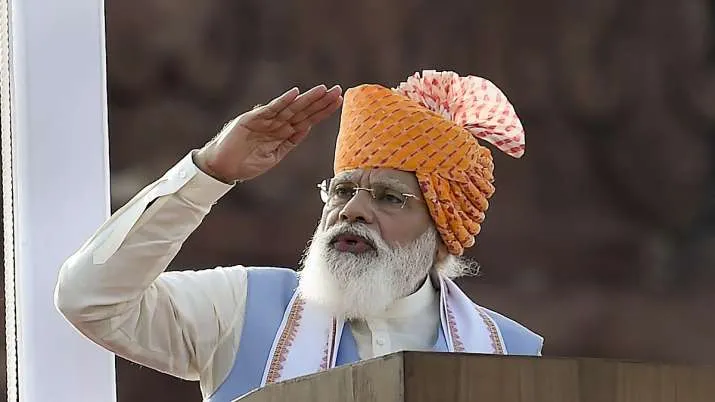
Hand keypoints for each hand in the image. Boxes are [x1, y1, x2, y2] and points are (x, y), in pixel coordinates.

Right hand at [195, 84, 342, 182]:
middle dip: (320, 101)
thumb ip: (290, 142)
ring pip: (291, 108)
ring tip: (322, 90)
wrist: (223, 167)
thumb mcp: (274, 156)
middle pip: (303, 110)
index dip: (322, 111)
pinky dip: (282, 101)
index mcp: (284, 133)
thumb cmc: (246, 163)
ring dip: (307, 99)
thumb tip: (306, 128)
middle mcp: (277, 124)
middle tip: (337, 90)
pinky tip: (294, 94)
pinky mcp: (252, 119)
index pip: (308, 119)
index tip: (338, 101)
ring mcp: (265, 120)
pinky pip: (270, 109)